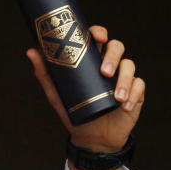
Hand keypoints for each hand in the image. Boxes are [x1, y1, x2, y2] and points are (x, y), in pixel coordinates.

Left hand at [25, 25, 144, 152]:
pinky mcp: (135, 91)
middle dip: (113, 57)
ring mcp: (123, 77)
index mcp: (91, 60)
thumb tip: (31, 51)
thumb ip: (45, 74)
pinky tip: (124, 105)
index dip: (100, 32)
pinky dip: (133, 94)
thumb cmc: (73, 111)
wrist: (91, 137)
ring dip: (124, 80)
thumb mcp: (56, 94)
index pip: (97, 38)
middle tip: (105, 72)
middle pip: (117, 47)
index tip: (98, 37)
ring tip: (116, 97)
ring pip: (130, 66)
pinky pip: (139, 86)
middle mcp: (109, 64)